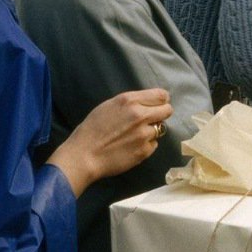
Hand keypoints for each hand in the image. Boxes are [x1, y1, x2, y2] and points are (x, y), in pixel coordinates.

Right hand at [47, 88, 172, 196]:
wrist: (84, 155)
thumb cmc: (92, 129)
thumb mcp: (109, 106)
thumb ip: (130, 103)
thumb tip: (148, 102)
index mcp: (130, 101)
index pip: (161, 95)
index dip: (161, 100)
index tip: (157, 105)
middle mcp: (140, 115)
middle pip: (167, 110)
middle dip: (161, 114)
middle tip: (150, 119)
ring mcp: (144, 134)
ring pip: (160, 128)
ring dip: (151, 131)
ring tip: (134, 135)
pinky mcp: (145, 150)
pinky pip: (153, 144)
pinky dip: (146, 145)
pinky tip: (131, 147)